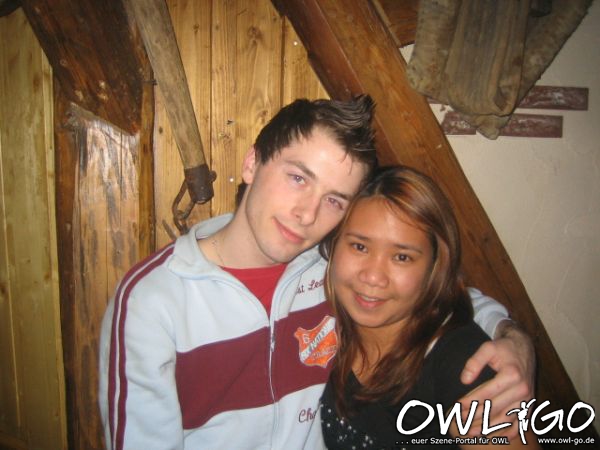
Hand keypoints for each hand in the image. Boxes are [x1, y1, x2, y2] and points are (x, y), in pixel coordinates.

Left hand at [459, 320, 534, 437]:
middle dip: (476, 416)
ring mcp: (528, 398)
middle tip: (460, 421)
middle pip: (496, 408)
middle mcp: (523, 389)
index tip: (457, 406)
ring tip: (472, 432)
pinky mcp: (530, 404)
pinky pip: (521, 423)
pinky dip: (510, 432)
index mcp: (512, 374)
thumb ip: (474, 362)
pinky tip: (496, 436)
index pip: (487, 392)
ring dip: (489, 428)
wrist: (524, 347)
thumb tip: (464, 380)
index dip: (471, 401)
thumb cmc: (504, 348)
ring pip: (507, 419)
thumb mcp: (487, 348)